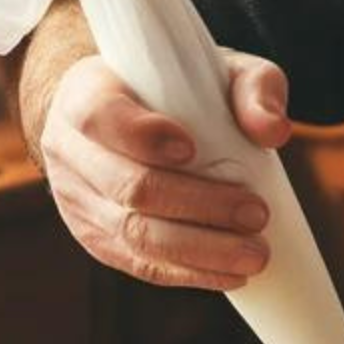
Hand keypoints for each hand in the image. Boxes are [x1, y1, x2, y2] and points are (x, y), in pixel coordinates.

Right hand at [39, 50, 289, 291]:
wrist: (117, 114)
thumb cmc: (173, 88)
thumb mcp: (216, 68)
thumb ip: (252, 87)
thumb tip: (273, 131)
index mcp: (86, 93)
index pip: (100, 117)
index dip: (144, 137)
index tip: (191, 149)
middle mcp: (70, 149)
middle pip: (127, 187)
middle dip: (197, 206)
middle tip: (257, 214)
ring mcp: (76, 199)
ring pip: (132, 234)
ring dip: (200, 249)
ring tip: (255, 254)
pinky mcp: (95, 237)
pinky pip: (137, 263)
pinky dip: (188, 272)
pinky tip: (231, 274)